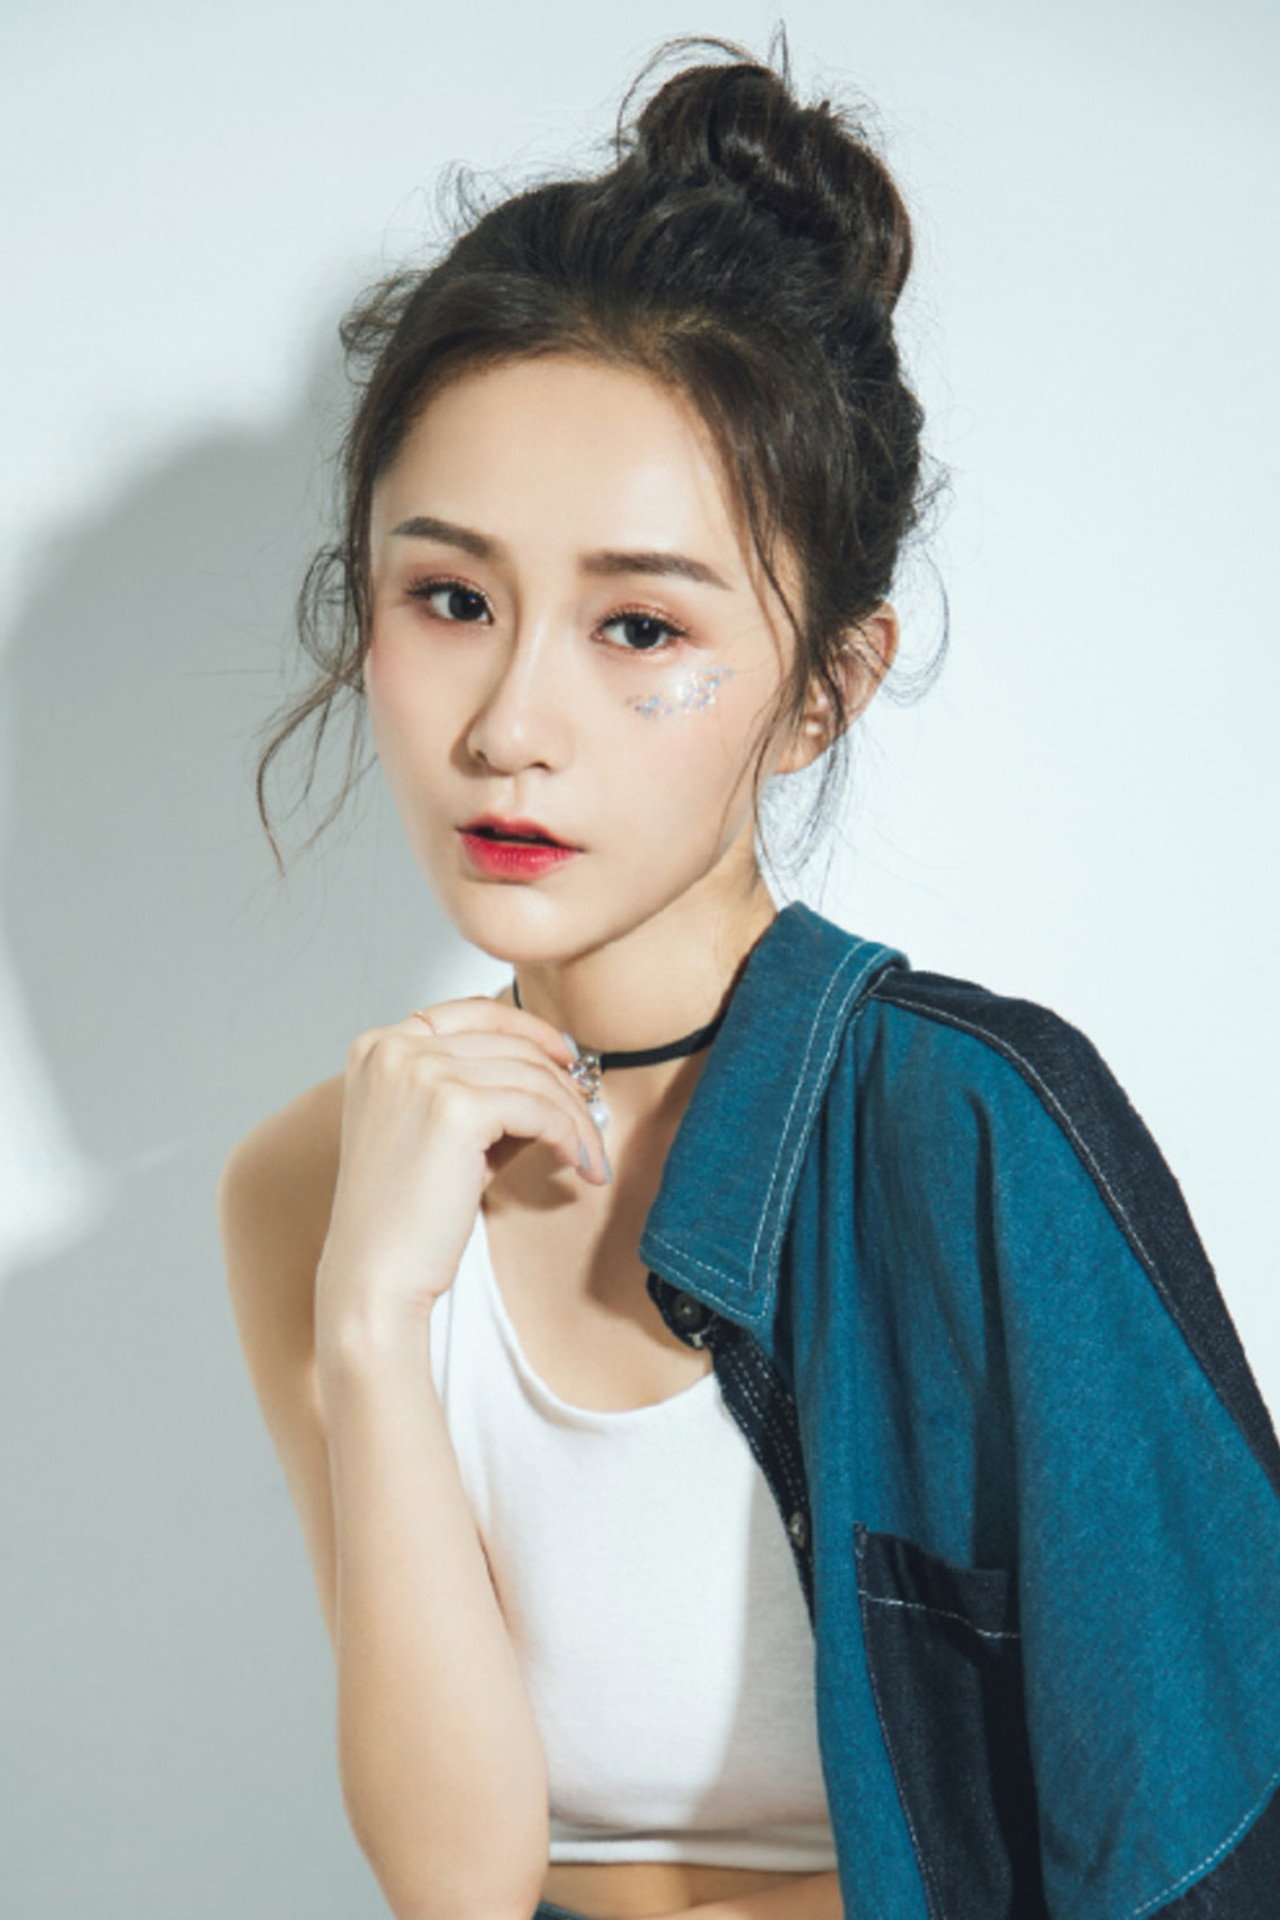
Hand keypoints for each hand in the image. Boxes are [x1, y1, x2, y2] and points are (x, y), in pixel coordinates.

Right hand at [315, 996, 607, 1342]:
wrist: (375, 1277)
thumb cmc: (405, 1216)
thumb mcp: (439, 1133)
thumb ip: (483, 1091)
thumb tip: (557, 1073)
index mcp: (378, 1046)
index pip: (472, 1012)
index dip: (529, 1029)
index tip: (567, 1058)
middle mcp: (393, 1048)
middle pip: (510, 1043)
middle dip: (562, 1084)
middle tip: (589, 1124)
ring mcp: (421, 1072)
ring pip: (533, 1075)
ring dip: (575, 1117)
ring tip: (589, 1156)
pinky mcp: (454, 1106)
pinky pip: (539, 1109)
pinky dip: (571, 1135)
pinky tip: (579, 1163)